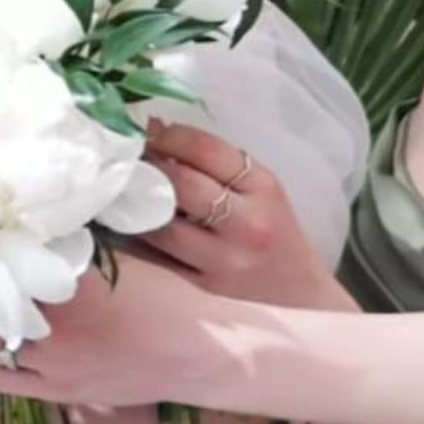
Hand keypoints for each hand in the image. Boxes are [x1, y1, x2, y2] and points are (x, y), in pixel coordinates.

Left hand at [0, 256, 228, 408]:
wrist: (196, 353)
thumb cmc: (165, 299)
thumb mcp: (116, 260)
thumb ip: (70, 250)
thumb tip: (32, 235)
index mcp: (63, 284)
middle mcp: (48, 326)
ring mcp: (48, 364)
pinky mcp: (56, 392)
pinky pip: (1, 381)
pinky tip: (6, 349)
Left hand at [139, 122, 341, 308]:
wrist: (299, 294)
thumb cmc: (275, 230)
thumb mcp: (260, 189)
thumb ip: (214, 161)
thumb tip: (155, 129)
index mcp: (263, 188)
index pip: (208, 150)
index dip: (170, 137)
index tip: (151, 133)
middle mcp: (246, 224)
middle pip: (182, 186)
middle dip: (148, 167)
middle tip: (131, 160)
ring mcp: (223, 259)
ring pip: (162, 226)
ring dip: (134, 203)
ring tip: (123, 189)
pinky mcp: (202, 286)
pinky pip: (155, 257)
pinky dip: (134, 236)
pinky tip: (125, 221)